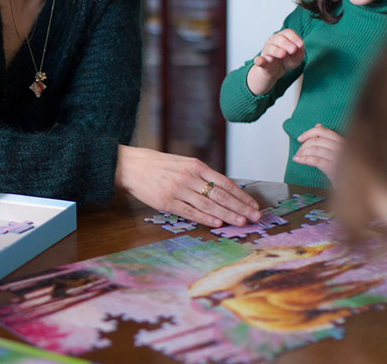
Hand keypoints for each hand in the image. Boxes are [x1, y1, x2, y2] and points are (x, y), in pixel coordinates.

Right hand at [115, 145, 260, 227]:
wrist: (131, 166)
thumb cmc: (158, 165)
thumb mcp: (183, 163)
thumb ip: (201, 176)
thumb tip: (223, 191)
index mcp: (196, 166)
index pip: (225, 183)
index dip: (241, 195)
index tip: (253, 205)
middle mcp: (189, 177)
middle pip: (220, 195)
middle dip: (240, 207)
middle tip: (255, 217)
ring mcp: (178, 190)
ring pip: (208, 205)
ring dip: (227, 215)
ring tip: (242, 222)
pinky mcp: (167, 202)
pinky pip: (190, 212)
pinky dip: (205, 218)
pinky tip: (217, 223)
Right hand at [246, 28, 304, 95]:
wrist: (275, 72)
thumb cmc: (286, 61)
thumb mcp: (296, 58)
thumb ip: (299, 54)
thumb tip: (300, 48)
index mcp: (283, 37)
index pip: (288, 33)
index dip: (294, 38)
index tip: (301, 45)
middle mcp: (273, 41)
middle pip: (278, 38)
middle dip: (286, 44)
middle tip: (293, 50)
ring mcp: (266, 51)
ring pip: (270, 48)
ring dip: (277, 51)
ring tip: (283, 54)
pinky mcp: (262, 61)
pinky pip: (259, 60)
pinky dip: (259, 60)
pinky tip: (259, 61)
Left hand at [294, 123, 342, 182]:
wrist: (354, 184)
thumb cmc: (345, 167)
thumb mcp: (338, 150)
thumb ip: (328, 137)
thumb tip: (318, 125)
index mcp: (342, 140)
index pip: (323, 131)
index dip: (308, 133)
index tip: (300, 138)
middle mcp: (341, 147)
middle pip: (316, 140)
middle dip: (303, 146)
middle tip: (298, 152)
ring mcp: (338, 157)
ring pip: (315, 149)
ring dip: (302, 153)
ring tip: (297, 157)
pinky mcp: (333, 168)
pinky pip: (316, 160)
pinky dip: (304, 159)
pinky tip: (299, 160)